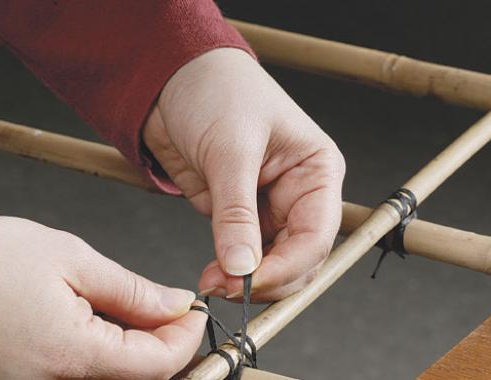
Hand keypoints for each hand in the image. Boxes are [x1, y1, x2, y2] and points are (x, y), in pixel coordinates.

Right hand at [0, 216, 205, 378]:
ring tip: (140, 313)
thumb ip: (131, 290)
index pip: (155, 366)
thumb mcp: (70, 260)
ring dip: (139, 353)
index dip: (185, 338)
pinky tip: (110, 326)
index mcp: (68, 355)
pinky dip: (109, 356)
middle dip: (166, 347)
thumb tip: (175, 304)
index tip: (194, 311)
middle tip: (171, 310)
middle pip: (138, 379)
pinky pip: (84, 378)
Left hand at [144, 48, 344, 301]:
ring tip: (214, 282)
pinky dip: (231, 270)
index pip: (317, 234)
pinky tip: (212, 274)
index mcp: (317, 171)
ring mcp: (271, 208)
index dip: (286, 266)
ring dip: (247, 280)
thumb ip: (237, 212)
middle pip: (300, 257)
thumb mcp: (230, 150)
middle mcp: (301, 194)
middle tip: (227, 288)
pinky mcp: (241, 216)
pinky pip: (245, 256)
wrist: (173, 80)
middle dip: (266, 279)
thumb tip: (241, 266)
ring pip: (274, 263)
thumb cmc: (217, 92)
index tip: (248, 282)